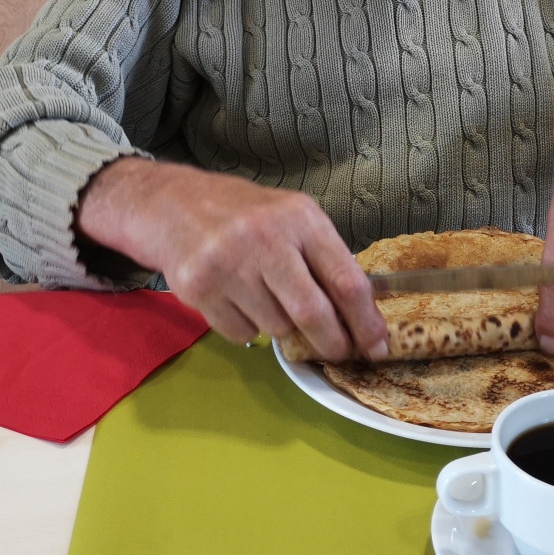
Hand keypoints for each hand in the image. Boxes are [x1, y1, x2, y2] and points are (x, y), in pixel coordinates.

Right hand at [74, 159, 387, 361]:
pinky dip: (248, 327)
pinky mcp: (199, 287)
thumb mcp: (293, 217)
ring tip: (267, 297)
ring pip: (276, 327)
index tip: (377, 345)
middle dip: (332, 342)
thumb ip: (326, 258)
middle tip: (337, 350)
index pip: (346, 281)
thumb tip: (362, 315)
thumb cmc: (245, 214)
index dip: (366, 322)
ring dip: (281, 326)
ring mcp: (229, 264)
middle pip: (313, 313)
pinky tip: (238, 299)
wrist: (176, 204)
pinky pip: (241, 333)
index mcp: (300, 218)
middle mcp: (265, 239)